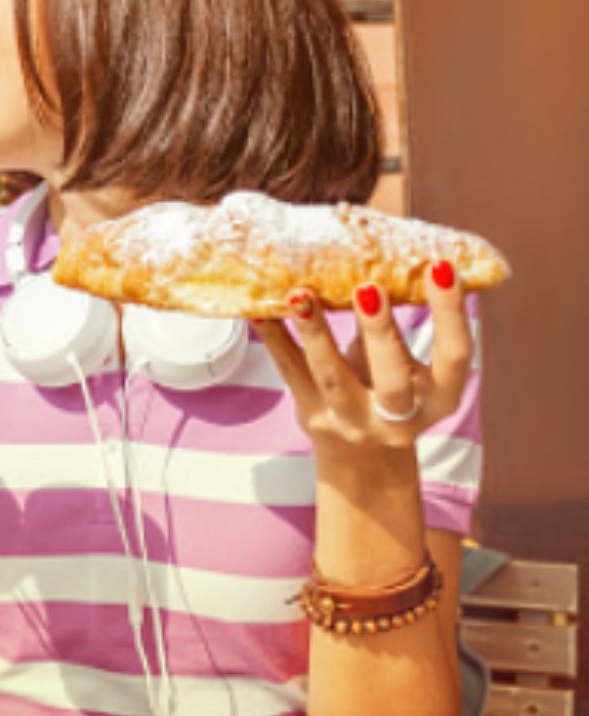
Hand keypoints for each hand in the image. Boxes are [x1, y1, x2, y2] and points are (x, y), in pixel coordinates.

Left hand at [253, 262, 472, 459]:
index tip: (441, 268)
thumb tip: (383, 257)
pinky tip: (260, 310)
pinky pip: (290, 370)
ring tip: (299, 295)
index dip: (451, 314)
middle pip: (391, 378)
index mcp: (439, 398)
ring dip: (315, 333)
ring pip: (331, 376)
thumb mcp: (410, 367)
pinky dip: (274, 337)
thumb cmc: (391, 391)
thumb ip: (400, 327)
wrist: (362, 458)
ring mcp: (351, 419)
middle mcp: (399, 416)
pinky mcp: (312, 413)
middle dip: (379, 331)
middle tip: (368, 287)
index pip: (455, 355)